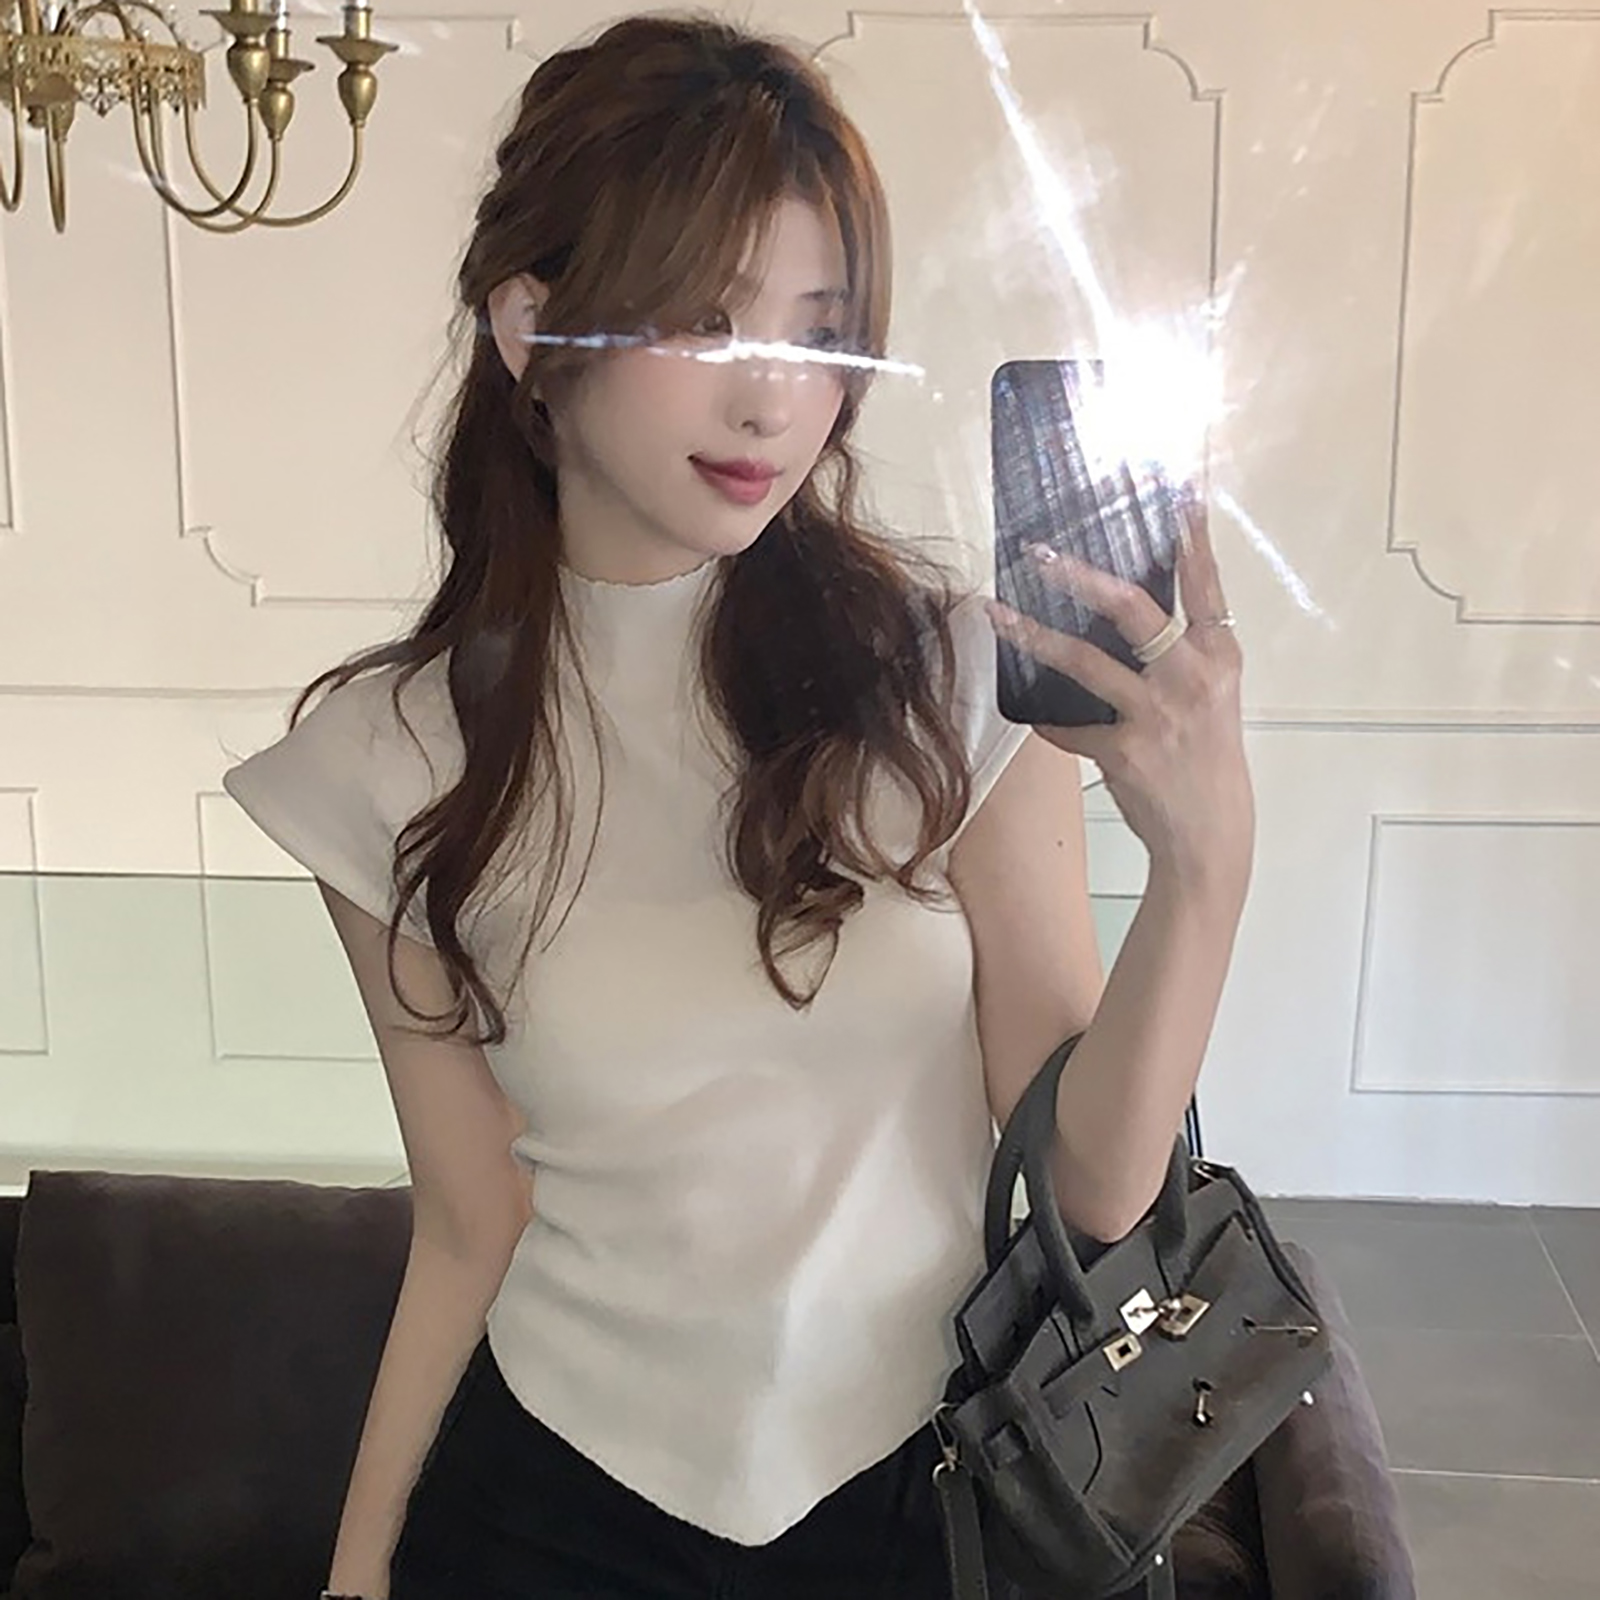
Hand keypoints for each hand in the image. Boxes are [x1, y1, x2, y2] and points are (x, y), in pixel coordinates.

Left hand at [987, 495, 1254, 900]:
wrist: (1210, 838)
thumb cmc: (1206, 761)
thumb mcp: (1209, 696)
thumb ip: (1179, 652)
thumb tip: (1123, 610)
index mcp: (1219, 654)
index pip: (1204, 582)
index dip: (1189, 535)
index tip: (1174, 488)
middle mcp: (1192, 676)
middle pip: (1132, 607)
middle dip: (1081, 574)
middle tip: (1041, 551)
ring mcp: (1157, 713)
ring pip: (1082, 659)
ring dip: (1033, 633)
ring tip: (996, 609)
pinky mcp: (1124, 750)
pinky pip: (1067, 725)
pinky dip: (1048, 721)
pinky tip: (1032, 712)